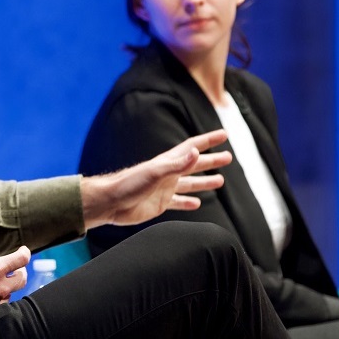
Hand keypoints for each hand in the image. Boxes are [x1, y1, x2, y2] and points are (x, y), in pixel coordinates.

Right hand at [0, 226, 30, 325]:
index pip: (21, 260)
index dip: (24, 253)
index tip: (23, 250)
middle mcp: (0, 286)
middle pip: (22, 278)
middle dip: (21, 270)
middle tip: (15, 267)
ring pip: (12, 292)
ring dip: (10, 285)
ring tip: (0, 280)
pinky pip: (2, 304)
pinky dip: (1, 296)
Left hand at [80, 130, 231, 228]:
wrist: (110, 203)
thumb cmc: (129, 184)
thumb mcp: (155, 173)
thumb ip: (177, 164)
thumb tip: (197, 153)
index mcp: (168, 163)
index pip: (192, 147)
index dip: (208, 140)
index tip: (224, 134)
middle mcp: (167, 174)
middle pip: (194, 165)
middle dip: (211, 161)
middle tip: (228, 158)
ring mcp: (164, 189)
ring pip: (189, 184)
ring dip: (204, 182)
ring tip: (220, 181)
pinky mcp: (159, 203)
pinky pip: (177, 202)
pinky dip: (187, 202)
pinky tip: (196, 203)